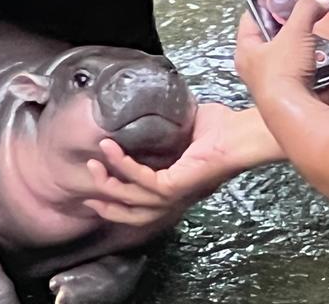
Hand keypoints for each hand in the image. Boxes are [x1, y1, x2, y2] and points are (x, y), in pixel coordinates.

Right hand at [83, 103, 280, 225]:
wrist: (241, 132)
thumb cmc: (221, 129)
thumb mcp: (183, 131)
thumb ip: (164, 131)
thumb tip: (146, 113)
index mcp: (176, 188)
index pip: (142, 206)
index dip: (117, 204)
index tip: (95, 192)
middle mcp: (174, 198)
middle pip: (133, 214)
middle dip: (107, 204)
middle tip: (87, 191)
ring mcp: (174, 195)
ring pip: (131, 198)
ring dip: (108, 182)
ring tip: (93, 163)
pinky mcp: (174, 186)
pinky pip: (140, 178)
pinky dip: (122, 163)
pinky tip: (110, 147)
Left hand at [235, 0, 328, 102]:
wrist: (294, 116)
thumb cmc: (282, 73)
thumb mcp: (295, 31)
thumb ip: (307, 10)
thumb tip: (317, 1)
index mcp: (248, 52)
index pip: (251, 21)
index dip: (266, 7)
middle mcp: (261, 72)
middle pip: (283, 46)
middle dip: (307, 35)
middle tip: (321, 23)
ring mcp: (282, 90)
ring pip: (308, 69)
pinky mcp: (301, 105)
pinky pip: (326, 91)